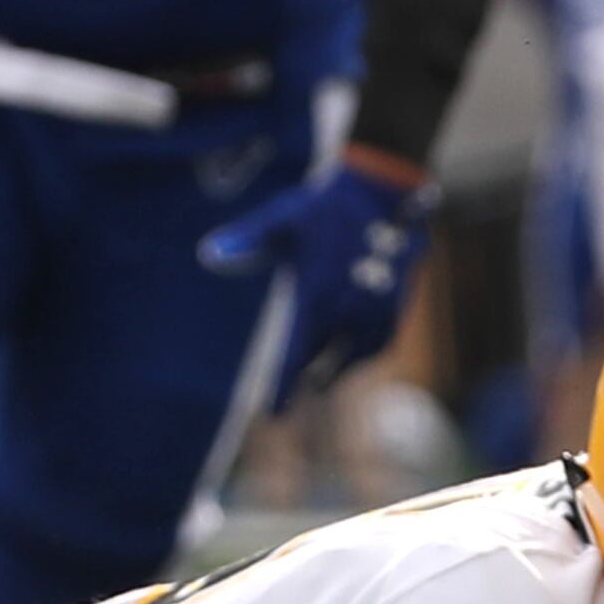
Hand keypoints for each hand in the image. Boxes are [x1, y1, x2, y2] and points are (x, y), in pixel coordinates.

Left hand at [197, 151, 436, 408]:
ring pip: (355, 358)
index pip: (294, 356)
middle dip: (310, 379)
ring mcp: (376, 312)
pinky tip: (352, 353)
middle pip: (324, 362)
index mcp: (315, 297)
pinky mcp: (397, 307)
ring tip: (323, 378)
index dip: (282, 388)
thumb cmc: (323, 205)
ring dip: (338, 370)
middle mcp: (347, 311)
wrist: (381, 188)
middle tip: (297, 392)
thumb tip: (206, 255)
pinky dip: (363, 355)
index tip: (273, 415)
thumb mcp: (281, 219)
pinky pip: (379, 345)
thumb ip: (246, 240)